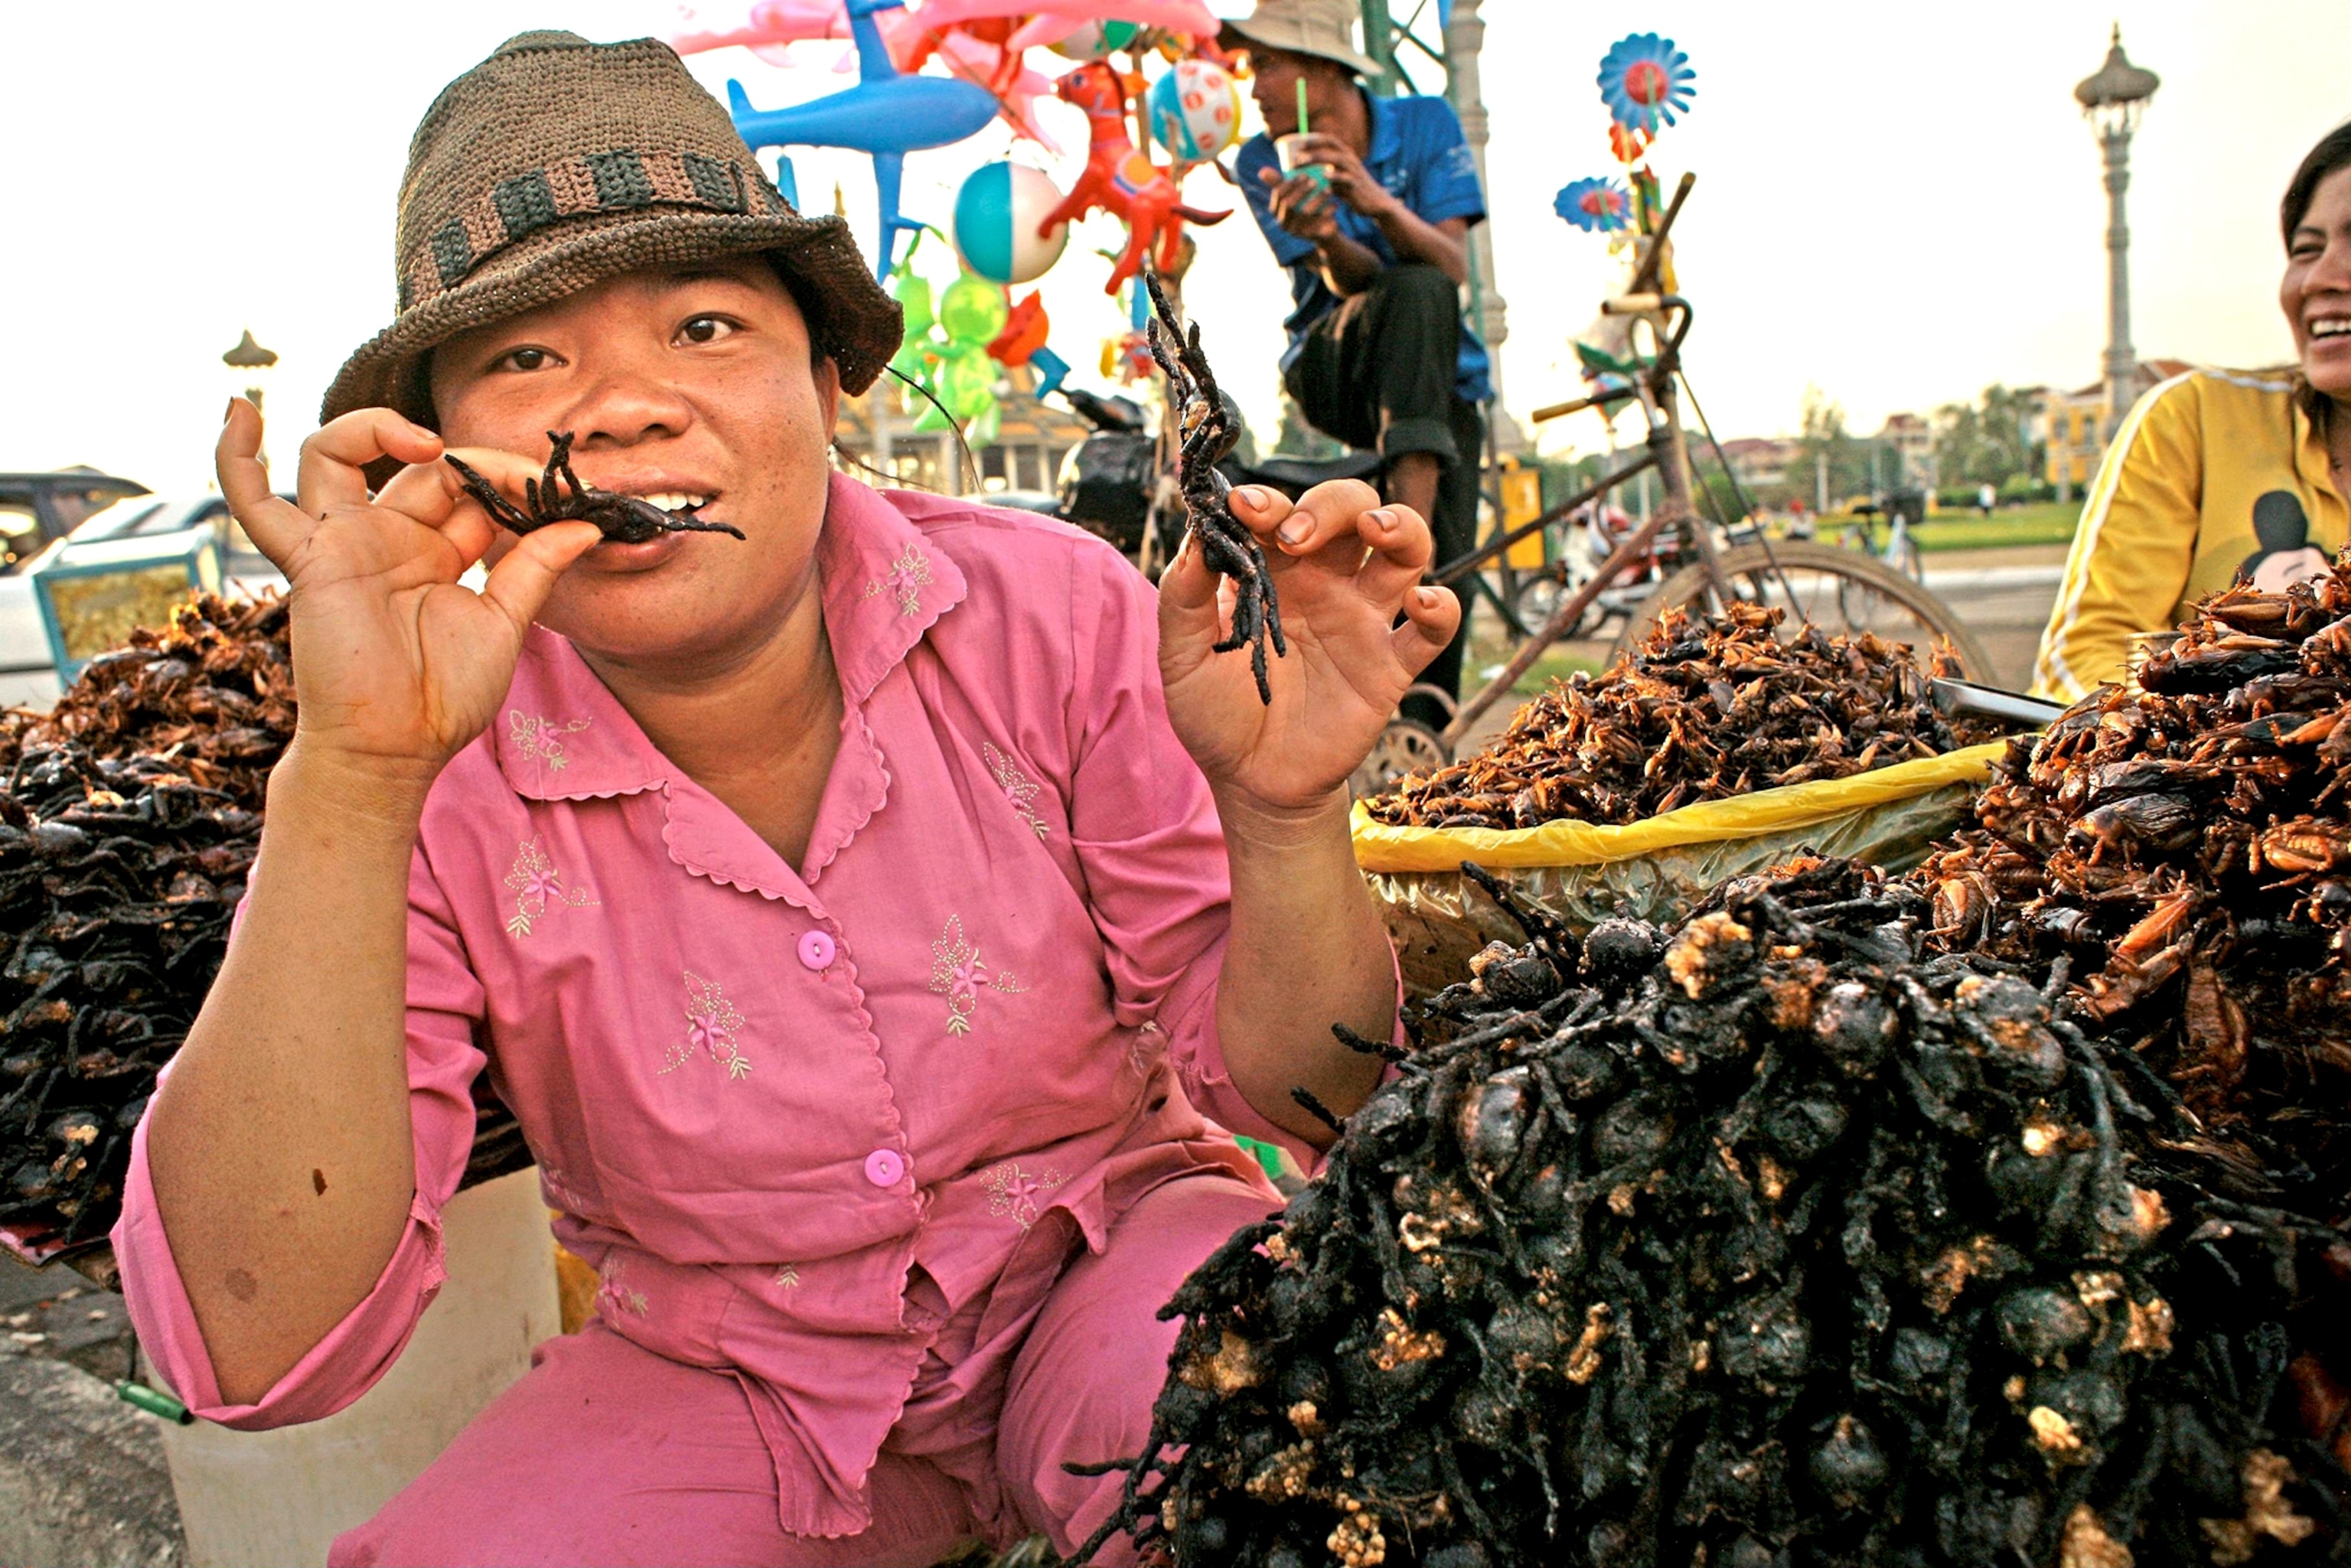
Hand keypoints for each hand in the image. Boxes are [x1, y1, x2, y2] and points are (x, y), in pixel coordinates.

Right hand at [217, 400, 601, 799]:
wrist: (395, 751)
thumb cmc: (443, 697)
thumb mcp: (504, 623)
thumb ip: (536, 568)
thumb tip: (586, 525)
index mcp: (434, 550)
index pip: (467, 487)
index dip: (511, 478)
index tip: (565, 492)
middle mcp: (387, 537)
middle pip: (421, 466)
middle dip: (477, 461)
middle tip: (527, 477)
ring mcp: (343, 542)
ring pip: (334, 454)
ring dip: (373, 427)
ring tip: (426, 440)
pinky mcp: (308, 560)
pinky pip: (255, 504)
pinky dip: (234, 460)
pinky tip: (237, 414)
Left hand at [1159, 480, 1459, 813]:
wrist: (1251, 781)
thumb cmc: (1216, 713)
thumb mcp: (1183, 657)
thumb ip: (1183, 598)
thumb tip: (1195, 536)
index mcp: (1274, 573)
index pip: (1283, 515)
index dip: (1268, 503)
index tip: (1242, 509)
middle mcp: (1325, 585)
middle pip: (1353, 513)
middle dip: (1331, 508)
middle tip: (1298, 537)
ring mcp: (1363, 621)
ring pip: (1406, 551)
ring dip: (1401, 526)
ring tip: (1376, 528)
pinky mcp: (1391, 665)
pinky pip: (1432, 629)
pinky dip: (1440, 607)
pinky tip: (1419, 603)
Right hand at [1259, 164, 1338, 246]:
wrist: (1323, 231)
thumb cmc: (1306, 206)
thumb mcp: (1294, 192)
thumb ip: (1280, 181)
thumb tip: (1262, 171)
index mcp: (1276, 211)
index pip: (1279, 194)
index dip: (1291, 182)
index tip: (1304, 175)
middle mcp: (1283, 223)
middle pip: (1289, 203)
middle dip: (1302, 190)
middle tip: (1315, 181)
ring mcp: (1296, 232)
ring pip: (1305, 213)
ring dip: (1317, 199)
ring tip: (1328, 190)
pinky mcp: (1310, 237)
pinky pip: (1319, 223)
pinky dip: (1327, 212)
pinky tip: (1335, 204)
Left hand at [1287, 133, 1390, 219]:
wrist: (1375, 203)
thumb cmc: (1353, 191)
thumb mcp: (1338, 180)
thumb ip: (1325, 173)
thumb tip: (1305, 172)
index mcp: (1346, 155)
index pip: (1329, 140)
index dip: (1314, 139)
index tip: (1297, 144)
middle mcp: (1350, 159)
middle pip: (1330, 146)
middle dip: (1312, 147)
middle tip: (1295, 155)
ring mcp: (1354, 170)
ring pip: (1336, 158)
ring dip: (1317, 158)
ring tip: (1302, 162)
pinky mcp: (1356, 184)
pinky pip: (1344, 177)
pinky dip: (1333, 176)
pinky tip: (1322, 176)